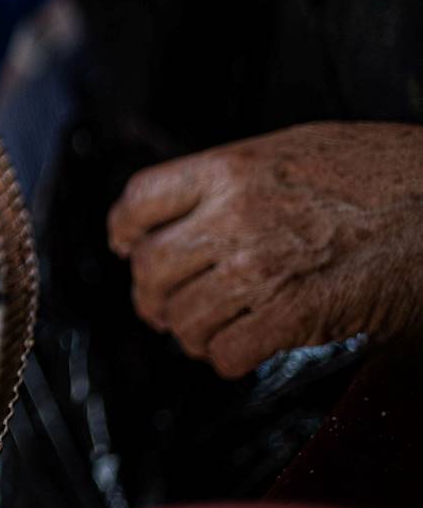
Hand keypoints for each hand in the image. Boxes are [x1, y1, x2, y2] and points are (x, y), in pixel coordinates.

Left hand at [108, 122, 422, 377]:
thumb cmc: (383, 173)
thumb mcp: (295, 149)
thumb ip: (236, 178)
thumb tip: (191, 207)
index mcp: (230, 169)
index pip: (139, 200)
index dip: (123, 230)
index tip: (125, 247)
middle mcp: (233, 216)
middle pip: (150, 266)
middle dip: (150, 294)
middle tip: (161, 307)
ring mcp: (260, 266)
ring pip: (183, 316)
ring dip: (188, 333)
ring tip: (205, 333)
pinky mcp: (294, 313)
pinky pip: (227, 351)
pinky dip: (225, 358)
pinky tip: (240, 351)